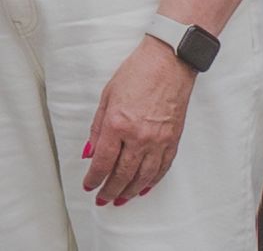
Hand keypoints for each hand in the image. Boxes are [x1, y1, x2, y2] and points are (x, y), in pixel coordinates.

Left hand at [79, 43, 192, 206]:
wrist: (169, 62)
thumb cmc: (137, 73)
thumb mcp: (107, 97)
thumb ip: (98, 128)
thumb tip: (90, 152)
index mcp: (118, 124)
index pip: (103, 162)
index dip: (94, 178)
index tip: (89, 185)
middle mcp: (138, 136)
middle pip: (122, 174)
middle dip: (110, 190)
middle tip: (102, 199)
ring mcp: (158, 140)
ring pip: (143, 176)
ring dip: (130, 191)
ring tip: (120, 199)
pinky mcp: (173, 140)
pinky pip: (161, 168)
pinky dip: (152, 181)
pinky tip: (143, 188)